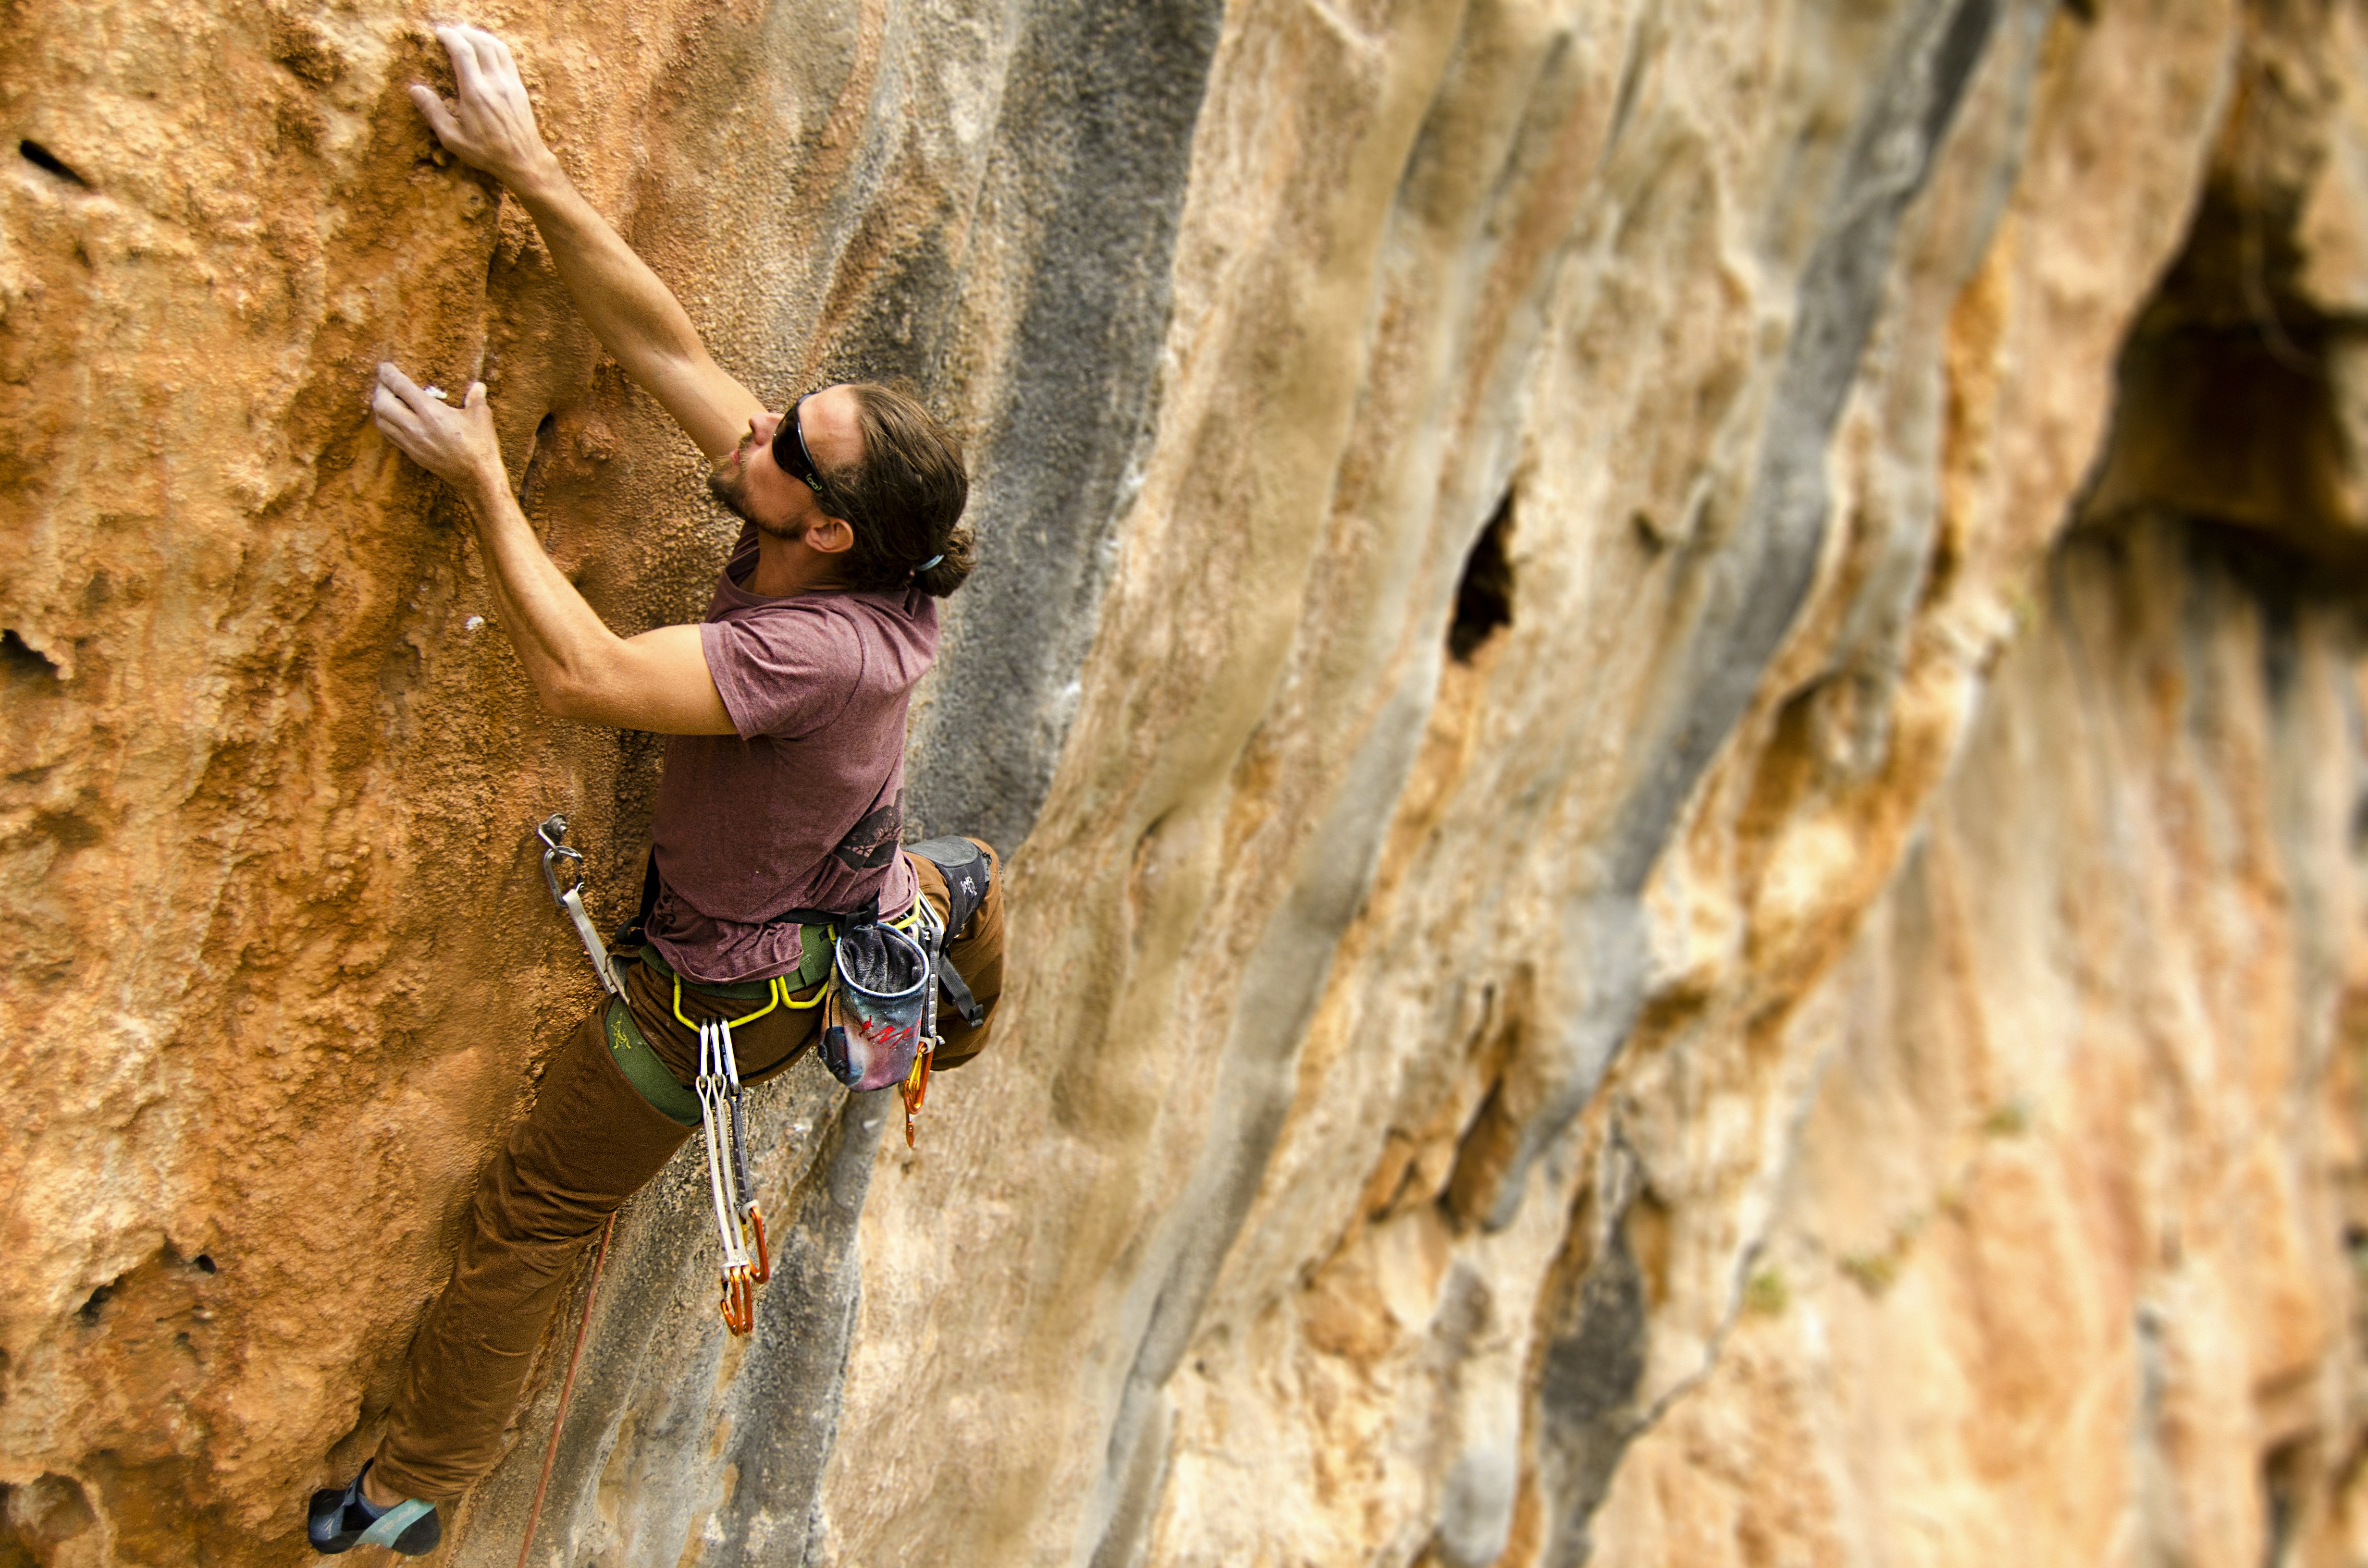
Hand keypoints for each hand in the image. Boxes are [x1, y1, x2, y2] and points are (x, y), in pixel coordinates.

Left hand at [370, 363, 505, 499]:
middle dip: (380, 388)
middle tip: (384, 381)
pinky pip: (388, 433)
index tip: (384, 366)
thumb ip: (476, 397)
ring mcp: (411, 442)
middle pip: (381, 403)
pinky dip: (385, 421)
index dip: (388, 373)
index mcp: (431, 412)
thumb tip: (478, 386)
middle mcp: (415, 426)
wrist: (477, 477)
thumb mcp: (481, 416)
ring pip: (381, 419)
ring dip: (379, 405)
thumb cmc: (480, 445)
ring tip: (386, 397)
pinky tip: (392, 417)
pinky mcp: (411, 453)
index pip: (400, 386)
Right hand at [409, 25, 556, 192]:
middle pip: (479, 43)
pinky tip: (486, 47)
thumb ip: (433, 112)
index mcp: (475, 93)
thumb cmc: (487, 153)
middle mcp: (494, 83)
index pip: (462, 51)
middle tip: (450, 31)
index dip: (449, 36)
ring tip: (466, 33)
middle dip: (463, 32)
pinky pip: (507, 57)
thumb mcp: (453, 138)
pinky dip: (494, 45)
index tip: (438, 33)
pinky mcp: (519, 88)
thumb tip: (414, 89)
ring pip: (496, 47)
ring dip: (479, 36)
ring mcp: (510, 83)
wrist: (524, 161)